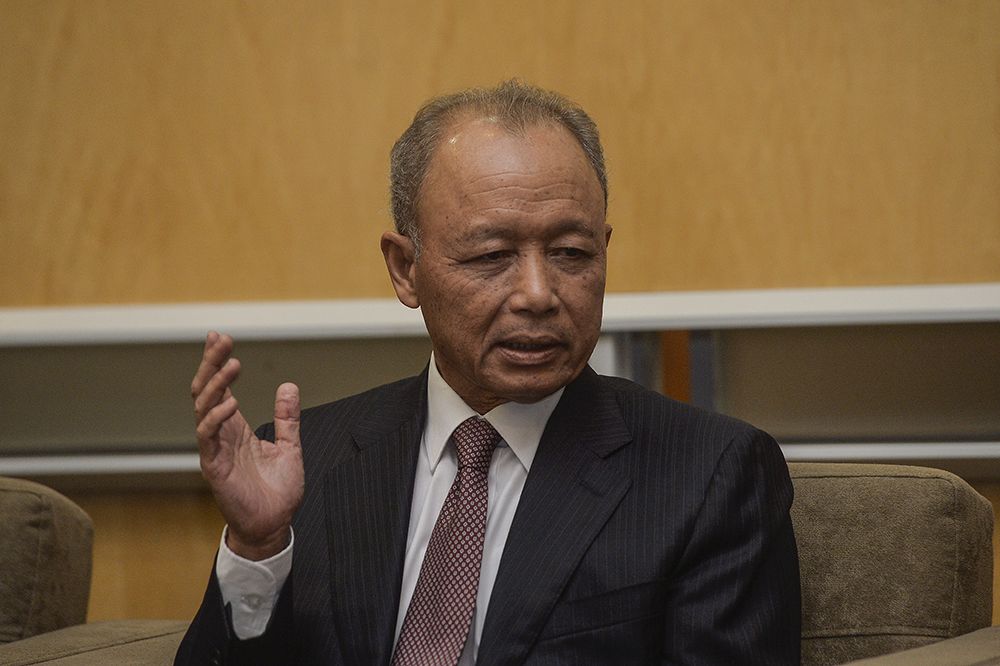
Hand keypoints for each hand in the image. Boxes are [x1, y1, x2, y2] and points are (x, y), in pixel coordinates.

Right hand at [191, 331, 303, 559]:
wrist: (274, 525)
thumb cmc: (278, 491)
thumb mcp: (290, 447)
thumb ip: (287, 418)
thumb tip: (288, 386)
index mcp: (236, 428)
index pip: (221, 388)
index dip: (218, 363)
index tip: (220, 337)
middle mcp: (221, 434)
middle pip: (206, 391)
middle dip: (211, 364)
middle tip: (220, 339)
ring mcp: (215, 449)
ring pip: (203, 409)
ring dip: (216, 384)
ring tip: (232, 363)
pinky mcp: (214, 467)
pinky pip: (208, 437)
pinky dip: (216, 417)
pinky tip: (231, 401)